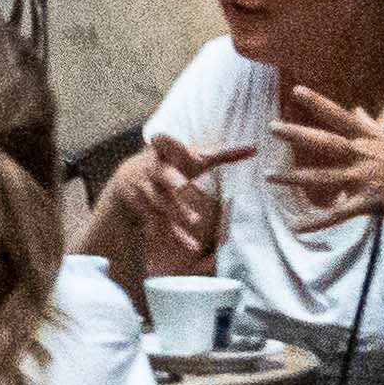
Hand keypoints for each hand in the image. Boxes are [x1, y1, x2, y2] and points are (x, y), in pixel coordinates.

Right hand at [98, 138, 224, 271]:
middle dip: (171, 179)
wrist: (129, 179)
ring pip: (163, 203)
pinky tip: (193, 246)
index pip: (163, 144)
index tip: (159, 138)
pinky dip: (178, 235)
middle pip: (162, 174)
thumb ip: (223, 155)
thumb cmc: (172, 164)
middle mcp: (155, 171)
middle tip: (182, 185)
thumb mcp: (192, 157)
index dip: (163, 141)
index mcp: (165, 153)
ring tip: (195, 221)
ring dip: (178, 211)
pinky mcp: (148, 211)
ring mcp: (149, 191)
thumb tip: (254, 149)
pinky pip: (164, 224)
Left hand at [275, 70, 383, 229]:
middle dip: (298, 134)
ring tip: (268, 175)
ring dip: (294, 177)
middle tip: (271, 126)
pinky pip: (339, 213)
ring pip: (324, 176)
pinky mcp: (371, 202)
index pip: (340, 116)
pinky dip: (317, 221)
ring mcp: (366, 179)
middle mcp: (365, 155)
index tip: (297, 90)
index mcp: (371, 139)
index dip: (319, 103)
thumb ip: (371, 124)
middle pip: (325, 142)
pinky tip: (298, 226)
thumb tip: (356, 108)